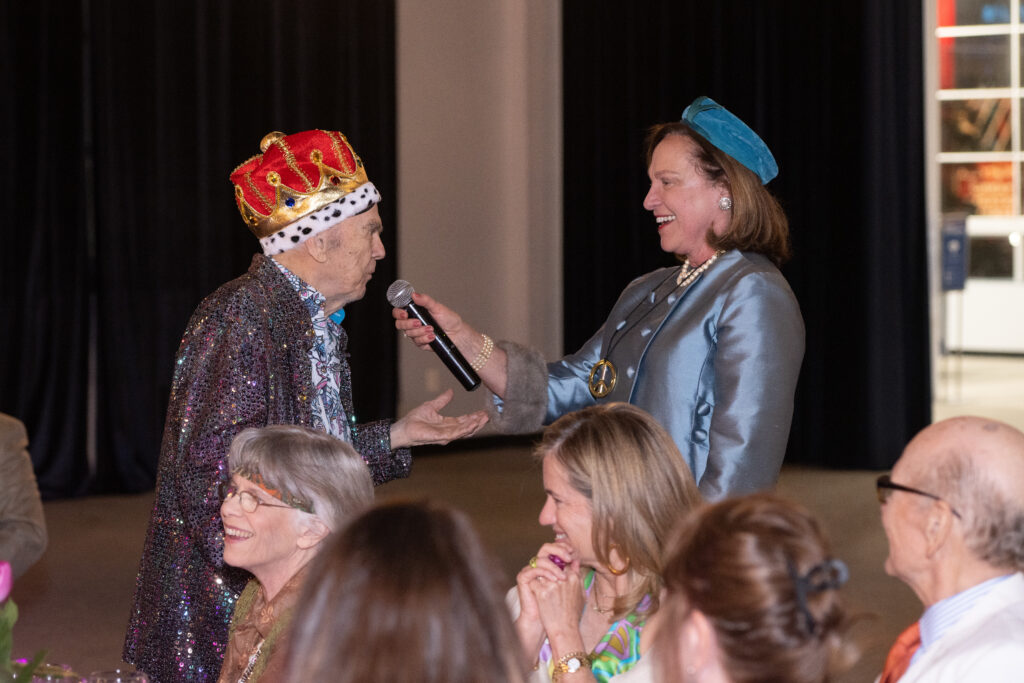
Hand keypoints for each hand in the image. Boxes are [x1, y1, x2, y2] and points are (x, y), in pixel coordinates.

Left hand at [389, 389, 487, 448]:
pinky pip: (456, 433)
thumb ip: (442, 400)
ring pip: (465, 431)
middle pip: (467, 427)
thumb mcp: (431, 406)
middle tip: (488, 415)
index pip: (464, 420)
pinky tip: (473, 423)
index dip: (474, 416)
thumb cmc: (414, 420)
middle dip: (478, 422)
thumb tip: (451, 391)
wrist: (404, 428)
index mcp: (447, 424)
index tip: (483, 412)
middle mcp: (448, 431)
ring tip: (484, 418)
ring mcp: (446, 435)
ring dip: (475, 425)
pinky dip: (466, 428)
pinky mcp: (441, 437)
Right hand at [392, 292, 467, 348]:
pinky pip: (417, 342)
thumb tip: (414, 295)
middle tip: (419, 322)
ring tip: (432, 329)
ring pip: (409, 334)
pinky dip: (425, 339)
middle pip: (399, 324)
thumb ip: (425, 300)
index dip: (398, 313)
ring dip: (420, 331)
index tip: (405, 314)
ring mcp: (416, 333)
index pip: (399, 311)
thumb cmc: (448, 319)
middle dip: (408, 324)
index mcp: (415, 312)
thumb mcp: (437, 307)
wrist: (457, 333)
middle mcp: (413, 322)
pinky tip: (432, 336)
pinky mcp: (420, 342)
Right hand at [514, 540, 576, 659]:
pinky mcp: (523, 578)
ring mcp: (530, 571)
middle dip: (559, 550)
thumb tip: (577, 560)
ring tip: (563, 577)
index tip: (574, 551)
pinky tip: (554, 580)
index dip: (564, 547)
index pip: (555, 549)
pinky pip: (533, 569)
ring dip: (554, 566)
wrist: (544, 622)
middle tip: (569, 557)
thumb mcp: (569, 589)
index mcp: (548, 565)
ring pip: (541, 559)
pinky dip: (545, 573)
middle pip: (546, 547)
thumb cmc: (557, 607)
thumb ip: (573, 574)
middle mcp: (538, 566)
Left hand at [528, 566, 585, 643]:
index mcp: (574, 578)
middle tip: (545, 580)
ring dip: (539, 578)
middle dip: (547, 570)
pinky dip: (533, 587)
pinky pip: (533, 582)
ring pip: (541, 572)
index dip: (557, 567)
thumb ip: (578, 576)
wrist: (565, 630)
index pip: (563, 563)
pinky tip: (536, 595)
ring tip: (541, 588)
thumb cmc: (573, 615)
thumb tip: (575, 562)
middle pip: (551, 565)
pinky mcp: (542, 592)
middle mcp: (563, 579)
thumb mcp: (581, 595)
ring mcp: (552, 585)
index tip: (553, 574)